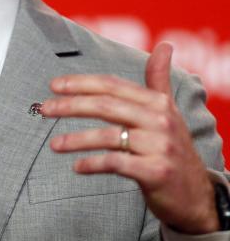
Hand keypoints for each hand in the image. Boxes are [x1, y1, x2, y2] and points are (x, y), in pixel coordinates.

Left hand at [42, 42, 218, 233]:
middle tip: (44, 109)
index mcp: (158, 103)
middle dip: (70, 105)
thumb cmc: (173, 148)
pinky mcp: (157, 172)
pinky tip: (77, 166)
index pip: (112, 85)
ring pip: (108, 136)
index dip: (80, 83)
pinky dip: (93, 164)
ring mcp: (160, 147)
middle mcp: (161, 121)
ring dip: (75, 139)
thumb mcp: (169, 112)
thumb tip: (164, 46)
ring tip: (54, 145)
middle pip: (106, 106)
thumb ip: (158, 80)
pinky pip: (116, 163)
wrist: (196, 195)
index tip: (53, 85)